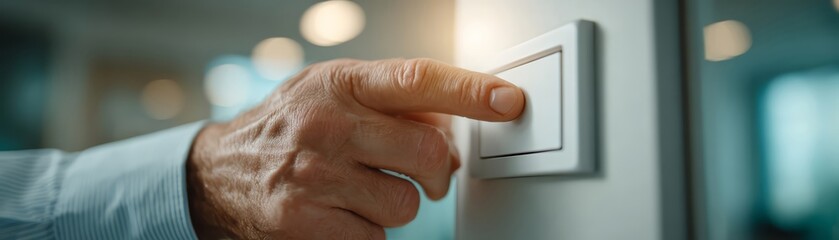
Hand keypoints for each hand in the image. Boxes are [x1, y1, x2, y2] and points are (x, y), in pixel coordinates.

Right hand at [186, 58, 523, 238]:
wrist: (219, 173)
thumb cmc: (291, 127)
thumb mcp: (334, 92)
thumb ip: (393, 102)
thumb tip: (454, 130)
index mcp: (341, 84)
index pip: (417, 80)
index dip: (470, 91)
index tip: (510, 102)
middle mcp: (326, 125)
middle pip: (427, 152)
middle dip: (439, 170)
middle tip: (427, 173)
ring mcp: (313, 177)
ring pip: (405, 203)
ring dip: (396, 203)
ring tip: (362, 190)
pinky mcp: (303, 223)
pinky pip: (376, 238)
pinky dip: (369, 232)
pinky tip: (342, 214)